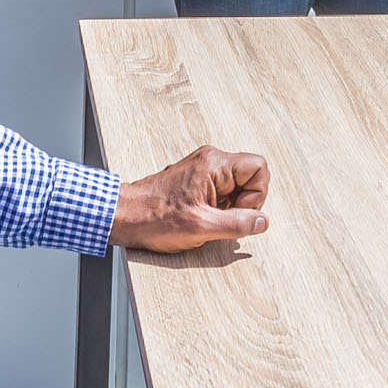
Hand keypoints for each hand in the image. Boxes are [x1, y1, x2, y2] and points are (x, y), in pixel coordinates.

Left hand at [115, 143, 269, 251]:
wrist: (125, 216)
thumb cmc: (155, 218)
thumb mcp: (202, 227)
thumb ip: (237, 223)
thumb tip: (262, 222)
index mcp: (214, 164)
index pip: (259, 168)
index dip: (256, 195)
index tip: (237, 213)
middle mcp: (210, 160)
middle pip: (250, 177)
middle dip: (243, 203)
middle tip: (222, 218)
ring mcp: (202, 168)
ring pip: (236, 186)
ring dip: (229, 207)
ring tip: (208, 219)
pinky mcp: (196, 179)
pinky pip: (222, 190)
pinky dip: (218, 207)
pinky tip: (201, 217)